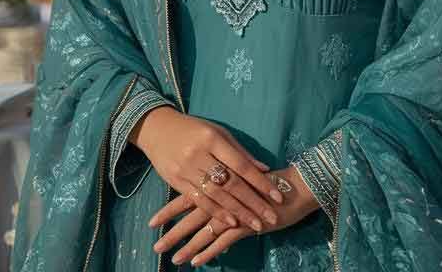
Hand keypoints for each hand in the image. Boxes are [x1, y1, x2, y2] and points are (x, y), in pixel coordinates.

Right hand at [132, 107, 287, 236]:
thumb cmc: (192, 129)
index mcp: (212, 139)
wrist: (155, 128)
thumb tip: (265, 169)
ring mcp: (185, 169)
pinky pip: (199, 200)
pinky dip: (216, 212)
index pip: (241, 165)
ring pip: (216, 195)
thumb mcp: (217, 132)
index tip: (278, 197)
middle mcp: (198, 155)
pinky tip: (231, 222)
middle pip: (231, 183)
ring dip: (238, 212)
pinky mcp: (175, 181)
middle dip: (253, 203)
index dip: (261, 183)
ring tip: (256, 225)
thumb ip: (239, 152)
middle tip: (272, 218)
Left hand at [150, 166, 319, 266]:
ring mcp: (232, 212)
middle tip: (156, 247)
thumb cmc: (262, 182)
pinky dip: (210, 252)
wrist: (290, 188)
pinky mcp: (246, 226)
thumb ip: (217, 186)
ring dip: (188, 247)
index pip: (185, 198)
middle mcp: (220, 198)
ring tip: (174, 259)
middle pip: (190, 218)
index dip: (167, 212)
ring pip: (204, 232)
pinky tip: (198, 262)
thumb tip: (197, 192)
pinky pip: (223, 241)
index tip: (151, 223)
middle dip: (172, 234)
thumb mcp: (235, 178)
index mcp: (214, 184)